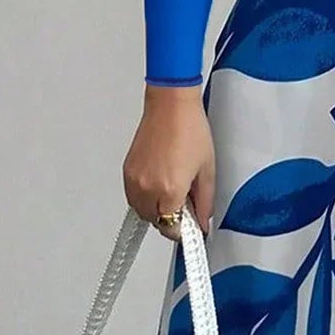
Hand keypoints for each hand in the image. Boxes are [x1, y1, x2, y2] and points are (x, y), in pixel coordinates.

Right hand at [124, 85, 215, 238]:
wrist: (170, 105)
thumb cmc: (190, 129)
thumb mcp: (207, 170)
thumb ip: (204, 202)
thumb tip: (202, 221)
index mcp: (169, 190)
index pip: (171, 228)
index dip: (183, 229)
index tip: (191, 224)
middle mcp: (147, 188)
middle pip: (155, 222)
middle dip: (171, 219)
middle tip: (185, 205)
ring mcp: (134, 179)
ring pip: (142, 211)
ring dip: (156, 210)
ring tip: (172, 192)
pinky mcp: (127, 170)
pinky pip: (133, 197)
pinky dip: (145, 198)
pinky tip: (159, 184)